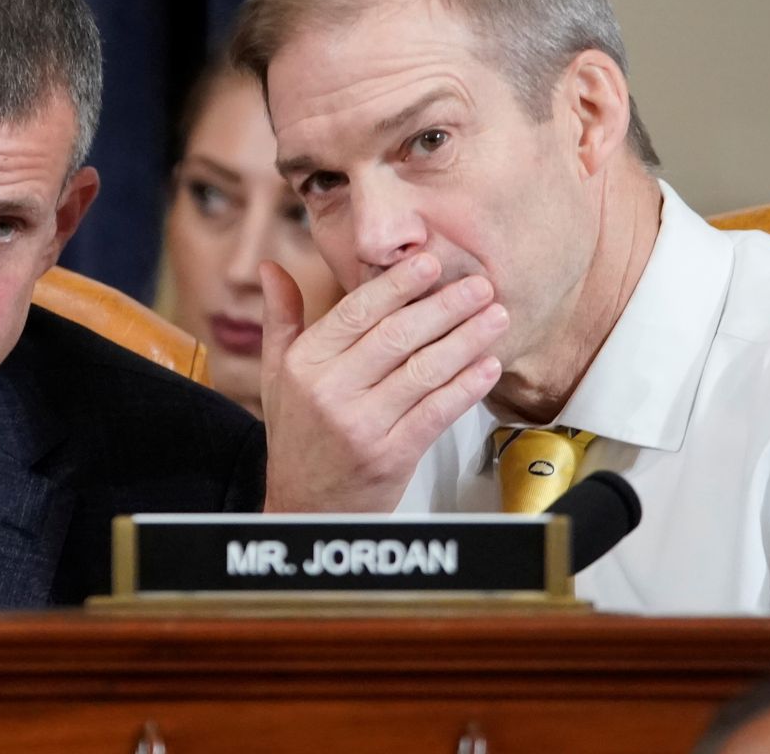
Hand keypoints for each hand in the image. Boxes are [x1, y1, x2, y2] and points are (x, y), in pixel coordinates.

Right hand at [257, 253, 507, 511]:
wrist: (305, 508)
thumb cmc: (297, 434)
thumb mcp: (277, 374)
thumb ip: (281, 318)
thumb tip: (272, 266)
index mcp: (305, 364)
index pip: (355, 312)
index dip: (397, 285)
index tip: (431, 262)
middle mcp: (329, 392)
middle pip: (396, 337)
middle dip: (444, 307)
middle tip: (481, 285)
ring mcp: (361, 426)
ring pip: (422, 371)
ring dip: (465, 341)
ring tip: (497, 317)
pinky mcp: (391, 456)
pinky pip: (436, 413)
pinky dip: (466, 387)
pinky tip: (488, 366)